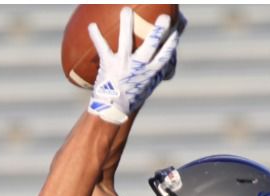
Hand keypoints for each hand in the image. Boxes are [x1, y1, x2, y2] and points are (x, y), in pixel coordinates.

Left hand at [87, 8, 179, 124]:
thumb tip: (170, 69)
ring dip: (126, 25)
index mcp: (150, 72)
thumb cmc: (130, 98)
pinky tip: (92, 25)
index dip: (172, 41)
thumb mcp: (147, 87)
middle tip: (164, 17)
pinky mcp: (108, 66)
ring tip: (126, 10)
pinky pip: (103, 48)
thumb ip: (157, 74)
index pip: (165, 54)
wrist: (111, 111)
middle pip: (151, 45)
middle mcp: (138, 67)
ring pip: (126, 42)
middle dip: (158, 31)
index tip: (178, 28)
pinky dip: (96, 36)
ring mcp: (123, 65)